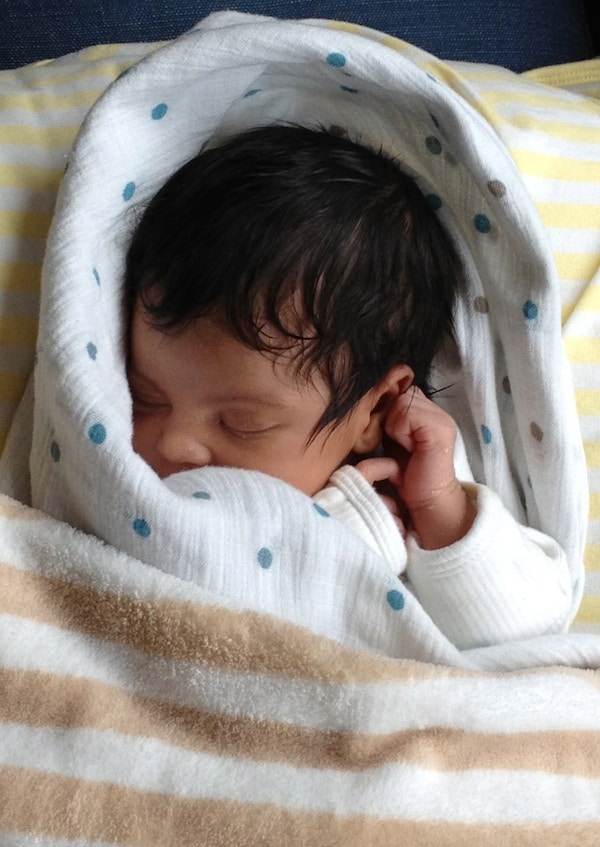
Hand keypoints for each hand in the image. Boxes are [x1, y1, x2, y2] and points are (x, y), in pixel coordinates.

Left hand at [358, 389, 474, 548]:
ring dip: (394, 426)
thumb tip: (373, 403)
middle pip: (400, 393)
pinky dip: (400, 431)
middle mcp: (437, 411)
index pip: (402, 390)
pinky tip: (408, 450)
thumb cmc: (407, 477)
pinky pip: (407, 413)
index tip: (391, 436)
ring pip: (401, 401)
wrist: (428, 502)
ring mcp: (441, 419)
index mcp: (427, 413)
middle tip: (397, 444)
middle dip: (391, 418)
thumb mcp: (394, 443)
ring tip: (403, 448)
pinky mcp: (439, 429)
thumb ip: (389, 422)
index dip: (390, 410)